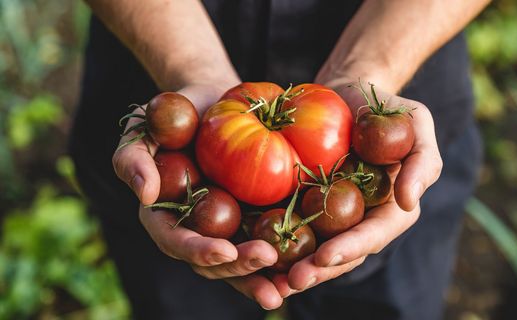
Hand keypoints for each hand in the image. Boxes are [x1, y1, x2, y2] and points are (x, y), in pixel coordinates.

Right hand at [112, 82, 283, 309]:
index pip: (176, 242)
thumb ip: (132, 158)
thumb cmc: (174, 113)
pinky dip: (283, 259)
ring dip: (262, 277)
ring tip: (289, 286)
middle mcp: (196, 229)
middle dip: (239, 268)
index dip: (198, 251)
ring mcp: (226, 227)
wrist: (214, 102)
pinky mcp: (252, 218)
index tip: (225, 251)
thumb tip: (144, 195)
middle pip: (213, 262)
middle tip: (266, 259)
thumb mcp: (143, 128)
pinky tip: (305, 265)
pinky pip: (266, 241)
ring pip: (241, 263)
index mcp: (165, 217)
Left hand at [272, 81, 441, 295]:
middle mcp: (360, 219)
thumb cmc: (387, 107)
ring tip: (272, 284)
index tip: (327, 256)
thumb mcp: (416, 122)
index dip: (353, 247)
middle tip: (293, 281)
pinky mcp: (305, 204)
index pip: (374, 234)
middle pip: (342, 252)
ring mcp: (331, 215)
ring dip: (295, 268)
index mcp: (390, 208)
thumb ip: (422, 161)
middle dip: (319, 270)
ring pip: (315, 249)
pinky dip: (276, 244)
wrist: (347, 95)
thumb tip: (409, 202)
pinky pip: (291, 227)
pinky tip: (255, 254)